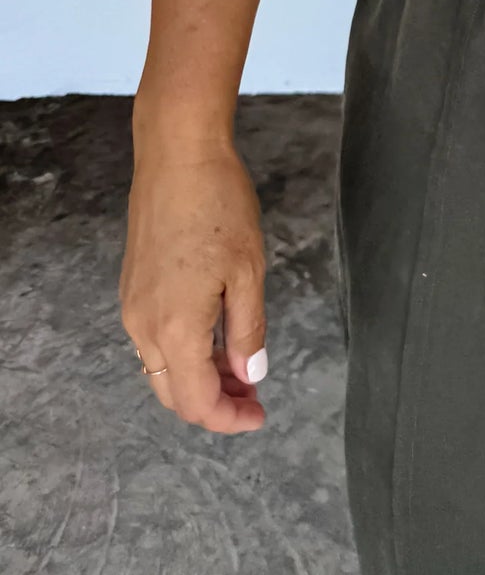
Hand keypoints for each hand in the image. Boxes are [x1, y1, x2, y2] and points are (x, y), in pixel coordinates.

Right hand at [119, 140, 268, 432]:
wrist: (177, 155)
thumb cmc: (219, 205)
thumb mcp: (248, 270)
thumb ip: (247, 330)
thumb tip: (250, 375)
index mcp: (175, 328)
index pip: (196, 401)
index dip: (230, 418)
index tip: (260, 415)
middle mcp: (144, 326)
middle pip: (174, 393)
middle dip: (215, 403)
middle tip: (255, 395)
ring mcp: (133, 307)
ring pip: (163, 369)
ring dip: (199, 377)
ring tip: (241, 365)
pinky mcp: (133, 287)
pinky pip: (155, 341)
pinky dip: (185, 352)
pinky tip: (216, 335)